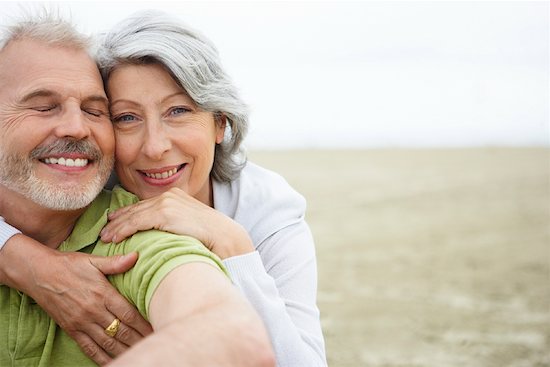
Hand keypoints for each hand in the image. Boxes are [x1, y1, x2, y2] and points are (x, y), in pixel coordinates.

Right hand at [1, 238, 152, 364]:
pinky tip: (114, 361)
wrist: (38, 274)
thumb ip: (115, 263)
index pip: (128, 314)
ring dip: (125, 349)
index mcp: (102, 294)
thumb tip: (136, 256)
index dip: (143, 324)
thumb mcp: (93, 261)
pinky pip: (89, 347)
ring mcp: (82, 322)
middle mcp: (93, 311)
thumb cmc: (68, 265)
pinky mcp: (72, 329)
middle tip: (153, 343)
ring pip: (107, 342)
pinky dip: (102, 357)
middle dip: (138, 339)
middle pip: (121, 331)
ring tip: (140, 352)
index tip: (156, 329)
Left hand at [100, 187, 253, 258]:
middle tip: (104, 230)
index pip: (145, 205)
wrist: (223, 235)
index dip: (128, 213)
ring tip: (105, 238)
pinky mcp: (164, 214)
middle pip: (136, 208)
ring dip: (116, 227)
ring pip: (133, 215)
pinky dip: (122, 230)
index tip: (115, 221)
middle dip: (118, 219)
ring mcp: (166, 203)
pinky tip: (114, 238)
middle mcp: (168, 196)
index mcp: (174, 196)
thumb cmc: (209, 235)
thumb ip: (174, 222)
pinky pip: (136, 222)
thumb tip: (163, 232)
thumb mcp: (189, 223)